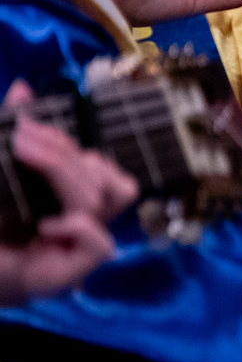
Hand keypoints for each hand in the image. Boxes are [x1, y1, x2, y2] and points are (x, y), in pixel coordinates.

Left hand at [0, 81, 137, 303]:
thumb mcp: (0, 171)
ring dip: (70, 175)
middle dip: (65, 153)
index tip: (28, 126)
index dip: (71, 143)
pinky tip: (41, 225)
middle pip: (110, 179)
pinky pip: (99, 242)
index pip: (101, 167)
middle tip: (20, 139)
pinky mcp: (70, 272)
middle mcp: (82, 221)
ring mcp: (79, 247)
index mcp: (69, 199)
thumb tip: (24, 89)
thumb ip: (11, 135)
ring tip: (25, 161)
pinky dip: (75, 226)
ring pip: (108, 200)